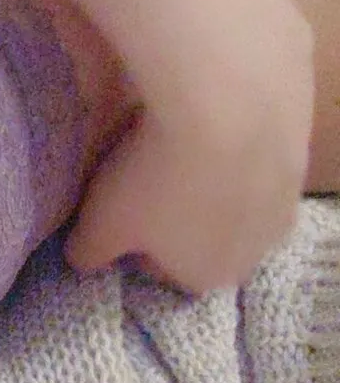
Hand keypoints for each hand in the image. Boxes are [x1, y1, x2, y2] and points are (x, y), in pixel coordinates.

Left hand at [65, 12, 311, 293]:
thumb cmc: (155, 179)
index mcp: (209, 276)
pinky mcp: (299, 155)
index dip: (133, 240)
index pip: (163, 270)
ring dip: (205, 179)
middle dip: (175, 212)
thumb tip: (83, 258)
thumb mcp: (98, 225)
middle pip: (204, 236)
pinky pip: (253, 159)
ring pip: (233, 198)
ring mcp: (286, 202)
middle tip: (144, 178)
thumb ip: (87, 253)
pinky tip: (206, 121)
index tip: (116, 210)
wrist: (230, 106)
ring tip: (171, 146)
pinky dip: (231, 146)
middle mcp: (259, 250)